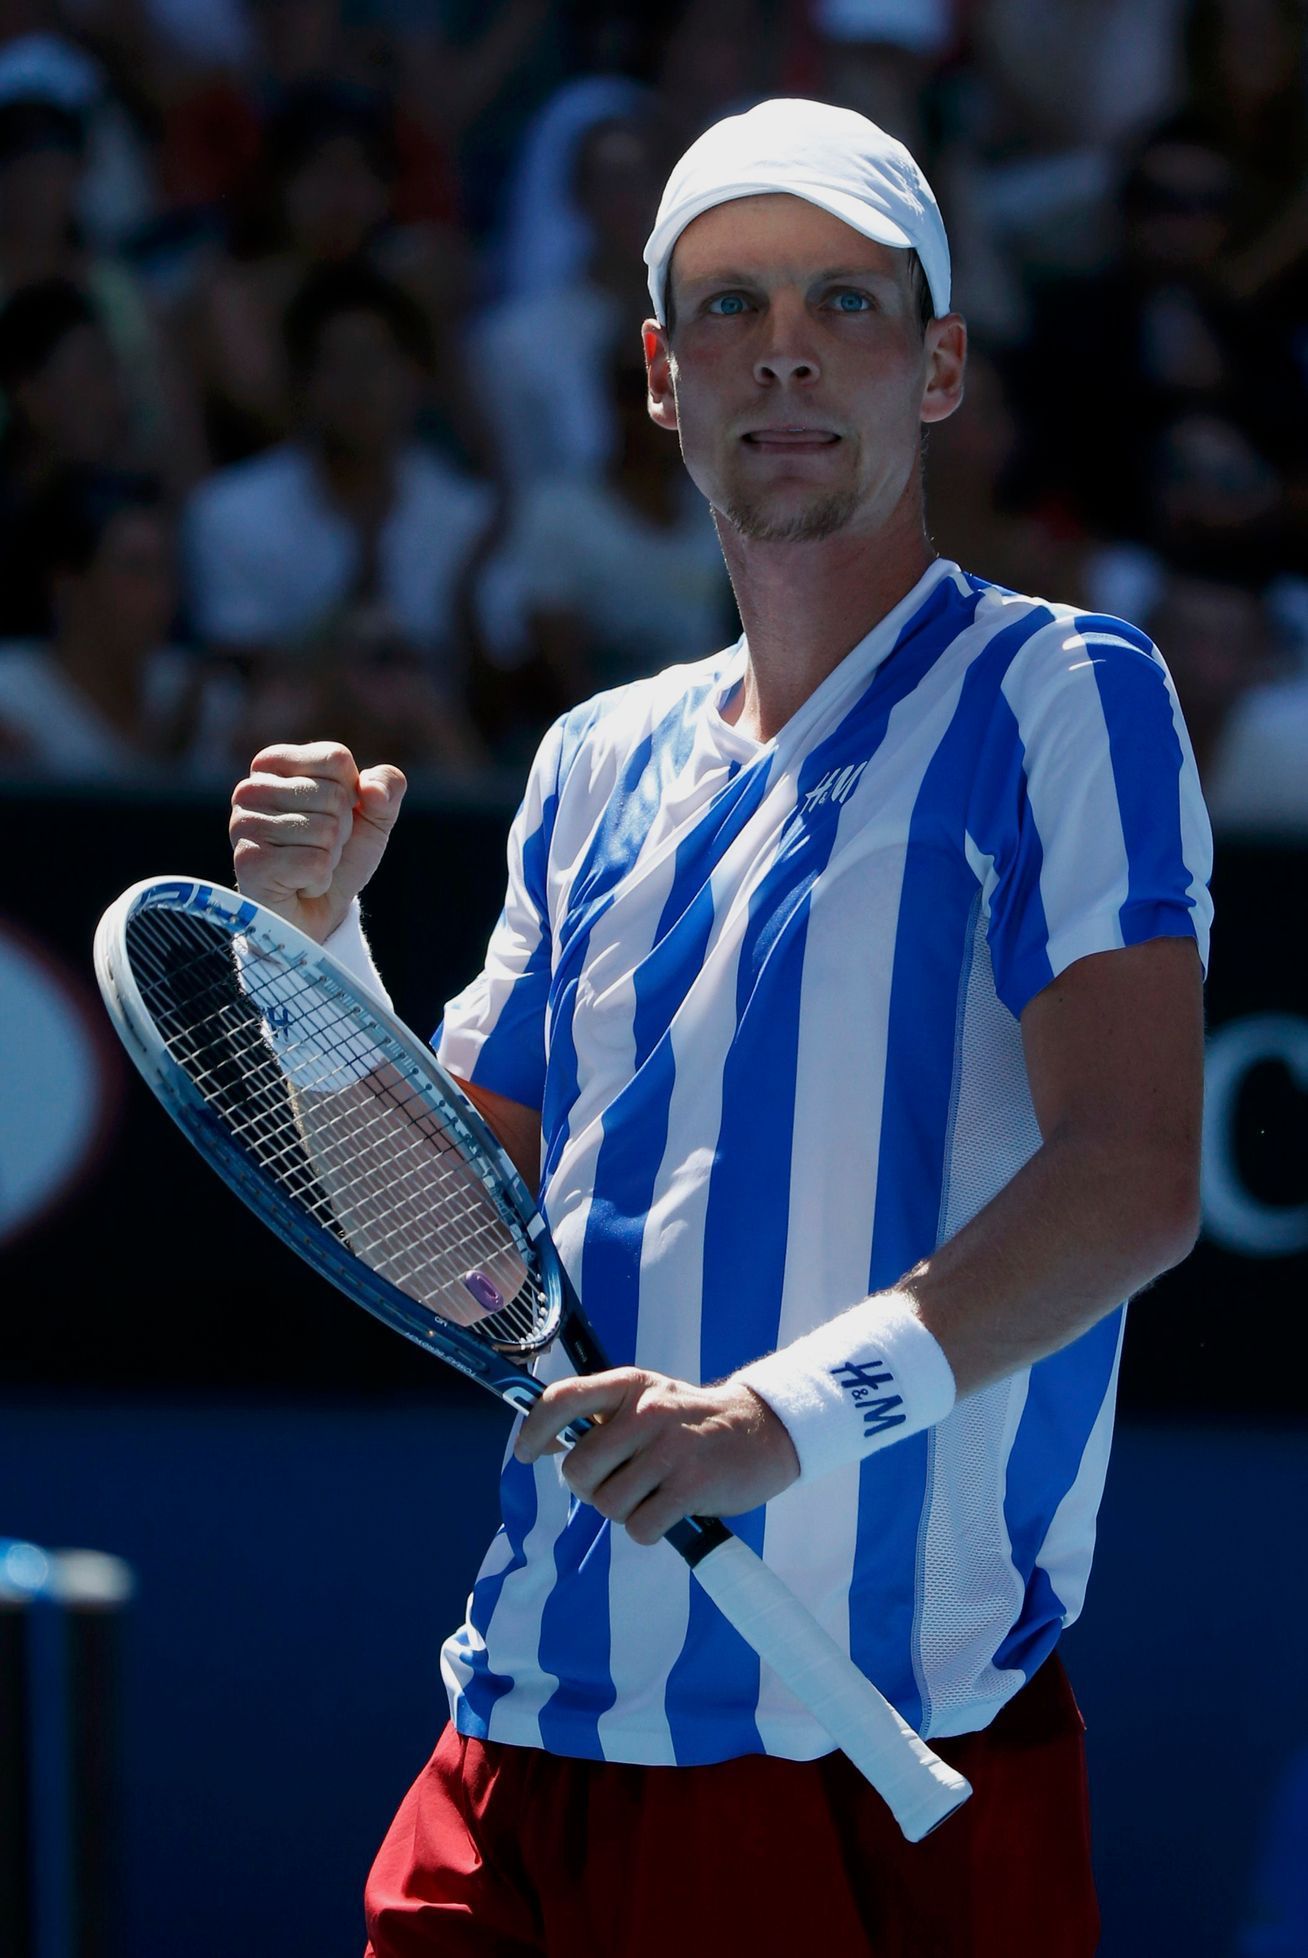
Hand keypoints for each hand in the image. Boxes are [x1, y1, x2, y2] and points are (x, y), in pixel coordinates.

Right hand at [229, 742, 405, 941]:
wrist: (314, 913)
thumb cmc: (338, 855)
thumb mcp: (374, 816)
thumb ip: (387, 788)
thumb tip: (373, 789)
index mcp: (274, 763)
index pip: (335, 758)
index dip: (351, 793)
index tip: (331, 814)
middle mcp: (250, 788)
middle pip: (333, 796)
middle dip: (341, 830)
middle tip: (318, 847)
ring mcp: (244, 824)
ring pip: (325, 831)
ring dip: (329, 857)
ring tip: (307, 865)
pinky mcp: (249, 862)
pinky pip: (314, 863)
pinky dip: (318, 880)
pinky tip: (298, 885)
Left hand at [514, 1368, 800, 1544]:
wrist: (762, 1431)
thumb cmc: (692, 1422)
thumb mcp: (649, 1399)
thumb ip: (605, 1417)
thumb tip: (550, 1446)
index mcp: (629, 1386)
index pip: (562, 1399)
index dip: (534, 1430)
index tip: (527, 1453)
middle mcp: (646, 1412)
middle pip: (578, 1469)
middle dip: (588, 1488)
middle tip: (616, 1484)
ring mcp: (670, 1450)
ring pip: (607, 1504)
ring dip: (624, 1510)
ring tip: (652, 1494)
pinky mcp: (692, 1487)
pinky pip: (640, 1527)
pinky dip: (648, 1530)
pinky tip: (668, 1512)